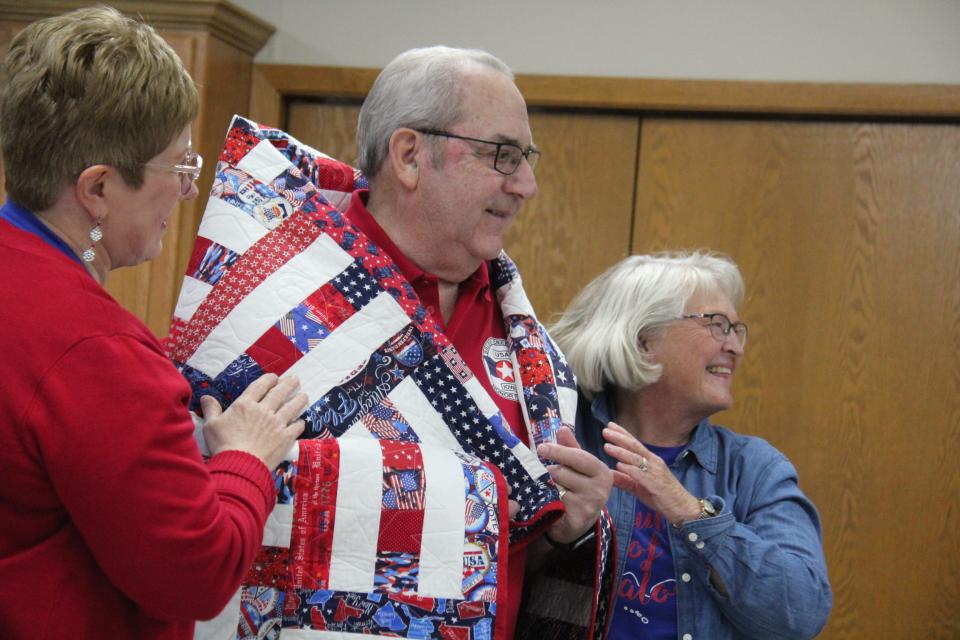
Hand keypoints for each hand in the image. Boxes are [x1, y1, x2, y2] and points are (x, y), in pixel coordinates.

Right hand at [201, 374, 307, 469]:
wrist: (240, 465)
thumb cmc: (223, 444)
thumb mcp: (211, 425)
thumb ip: (211, 409)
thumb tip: (206, 397)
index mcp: (246, 404)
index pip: (260, 386)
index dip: (269, 379)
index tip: (275, 377)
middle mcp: (264, 410)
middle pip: (279, 393)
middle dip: (288, 384)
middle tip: (295, 379)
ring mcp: (277, 423)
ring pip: (292, 407)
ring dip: (299, 400)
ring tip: (304, 395)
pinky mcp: (285, 437)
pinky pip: (296, 427)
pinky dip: (300, 423)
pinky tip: (301, 421)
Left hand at [536, 426, 611, 543]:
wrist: (579, 524)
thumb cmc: (579, 489)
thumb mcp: (577, 467)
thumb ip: (570, 447)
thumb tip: (562, 428)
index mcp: (603, 472)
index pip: (579, 457)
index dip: (558, 451)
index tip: (541, 447)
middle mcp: (600, 489)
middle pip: (562, 471)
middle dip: (550, 471)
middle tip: (548, 474)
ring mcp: (589, 505)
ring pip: (555, 486)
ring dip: (547, 485)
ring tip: (552, 489)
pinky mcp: (577, 518)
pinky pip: (553, 501)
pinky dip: (547, 499)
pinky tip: (550, 501)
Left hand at [602, 422, 699, 524]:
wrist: (683, 508)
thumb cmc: (662, 496)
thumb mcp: (639, 487)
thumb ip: (625, 480)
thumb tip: (609, 474)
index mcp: (650, 460)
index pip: (634, 444)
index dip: (622, 433)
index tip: (610, 425)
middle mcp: (653, 462)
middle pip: (634, 446)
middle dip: (619, 437)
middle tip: (605, 430)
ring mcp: (655, 472)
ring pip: (636, 458)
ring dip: (621, 452)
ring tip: (607, 446)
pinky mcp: (656, 484)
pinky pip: (641, 474)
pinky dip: (630, 469)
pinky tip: (619, 465)